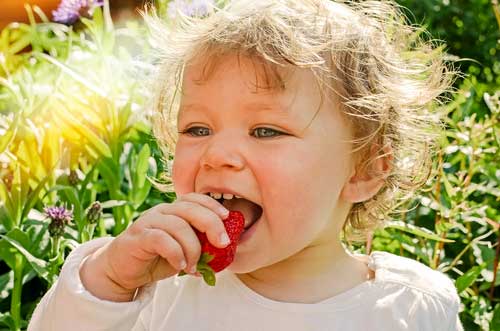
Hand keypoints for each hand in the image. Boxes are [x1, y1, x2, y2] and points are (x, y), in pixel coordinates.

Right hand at [79, 193, 229, 301]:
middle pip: (190, 209)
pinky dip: (176, 253)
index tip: (227, 218)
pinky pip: (161, 240)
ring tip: (194, 265)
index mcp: (173, 210)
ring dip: (193, 248)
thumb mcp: (183, 250)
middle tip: (223, 243)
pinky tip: (180, 265)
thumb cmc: (156, 258)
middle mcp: (161, 211)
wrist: (122, 270)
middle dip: (211, 224)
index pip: (195, 199)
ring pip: (178, 226)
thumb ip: (200, 246)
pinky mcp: (138, 237)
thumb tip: (224, 251)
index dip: (212, 205)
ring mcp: (148, 222)